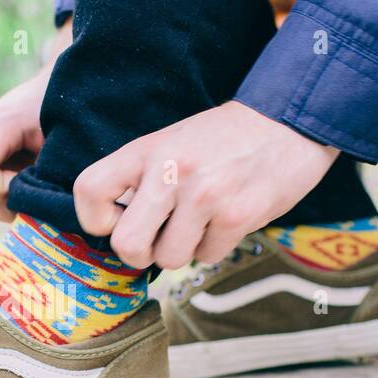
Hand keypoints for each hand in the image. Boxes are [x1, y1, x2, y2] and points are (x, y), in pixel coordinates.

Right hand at [0, 20, 72, 222]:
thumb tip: (47, 216)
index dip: (3, 191)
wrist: (70, 82)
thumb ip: (51, 176)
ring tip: (38, 187)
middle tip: (40, 196)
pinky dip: (8, 197)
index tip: (35, 184)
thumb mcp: (67, 143)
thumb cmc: (73, 110)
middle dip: (7, 205)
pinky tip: (32, 183)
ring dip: (7, 203)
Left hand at [73, 101, 339, 269]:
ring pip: (169, 258)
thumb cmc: (222, 140)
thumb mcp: (170, 143)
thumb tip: (117, 231)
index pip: (89, 190)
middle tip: (158, 239)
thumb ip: (140, 179)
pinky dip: (215, 246)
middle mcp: (170, 171)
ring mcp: (204, 195)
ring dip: (184, 249)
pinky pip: (208, 257)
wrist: (288, 119)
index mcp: (146, 150)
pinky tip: (227, 218)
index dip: (96, 219)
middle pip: (126, 244)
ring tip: (201, 221)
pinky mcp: (237, 215)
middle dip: (141, 253)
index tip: (118, 220)